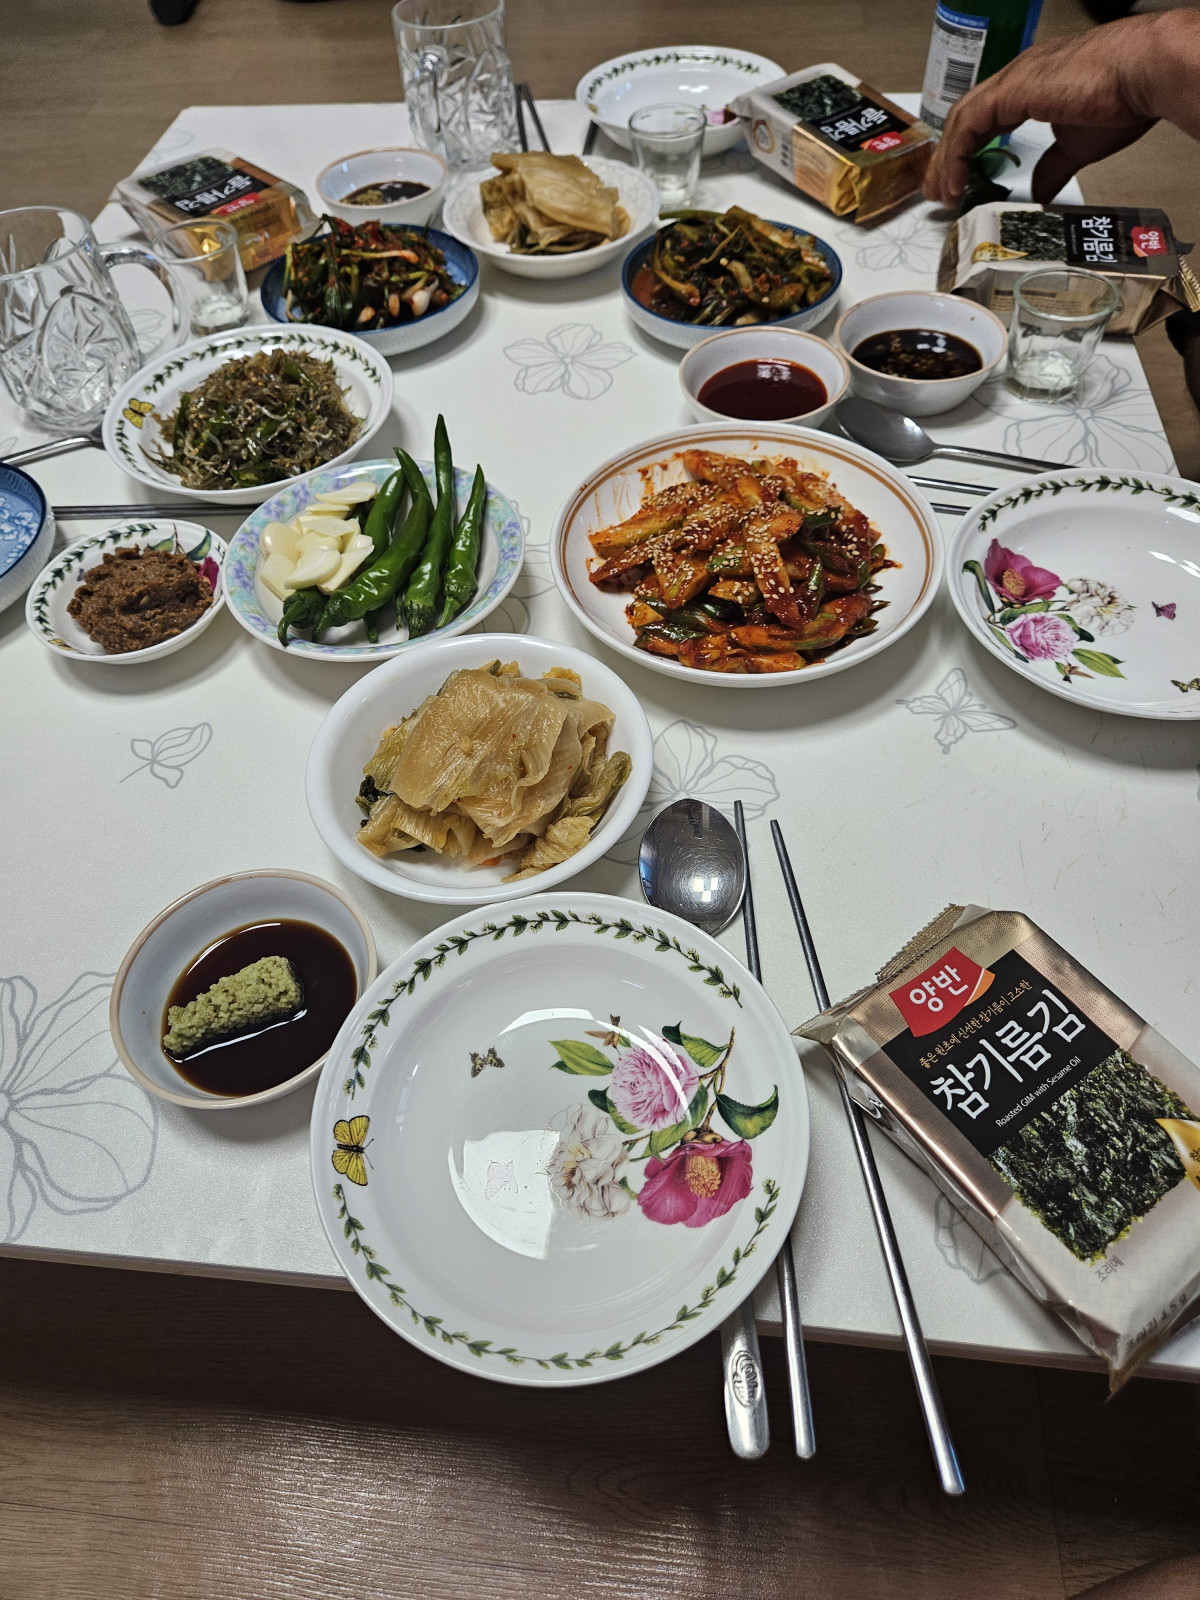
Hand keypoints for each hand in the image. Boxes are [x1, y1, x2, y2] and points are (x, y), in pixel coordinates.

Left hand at [923, 16, 1172, 206]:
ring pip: (961, 121)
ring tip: (941, 194)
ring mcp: (1012, 81)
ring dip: (946, 160)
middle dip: (947, 158)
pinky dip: (957, 154)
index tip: (956, 183)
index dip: (965, 151)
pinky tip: (954, 181)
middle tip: (937, 193)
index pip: (983, 119)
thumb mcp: (1078, 146)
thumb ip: (1053, 167)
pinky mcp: (1012, 90)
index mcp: (1030, 86)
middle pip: (965, 119)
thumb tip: (1041, 190)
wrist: (1142, 74)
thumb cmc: (1123, 99)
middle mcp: (1016, 79)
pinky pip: (969, 125)